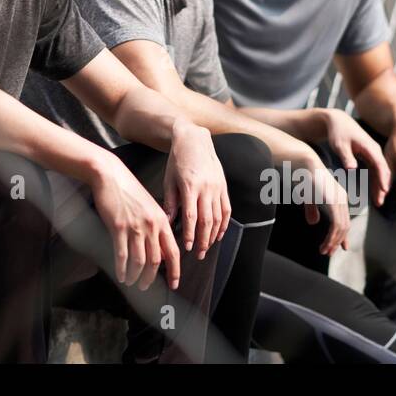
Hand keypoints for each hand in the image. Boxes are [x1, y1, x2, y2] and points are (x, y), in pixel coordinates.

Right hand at [90, 154, 181, 290]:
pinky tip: (120, 275)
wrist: (110, 176)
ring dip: (136, 276)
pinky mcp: (118, 227)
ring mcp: (135, 227)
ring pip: (140, 261)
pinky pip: (122, 255)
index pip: (173, 251)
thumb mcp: (149, 207)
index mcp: (161, 220)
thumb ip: (156, 227)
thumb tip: (158, 250)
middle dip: (151, 278)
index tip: (174, 284)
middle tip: (146, 286)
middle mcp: (151, 225)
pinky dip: (122, 268)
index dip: (174, 270)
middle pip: (156, 260)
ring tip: (132, 282)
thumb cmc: (128, 190)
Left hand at [163, 122, 229, 260]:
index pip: (192, 216)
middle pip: (207, 220)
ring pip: (218, 217)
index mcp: (190, 186)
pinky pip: (227, 209)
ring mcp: (217, 187)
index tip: (187, 248)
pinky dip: (224, 224)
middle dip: (203, 240)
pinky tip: (219, 235)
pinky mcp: (224, 186)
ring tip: (207, 248)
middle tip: (198, 255)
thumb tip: (168, 223)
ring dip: (213, 235)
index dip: (191, 234)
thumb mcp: (169, 180)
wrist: (194, 140)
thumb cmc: (177, 160)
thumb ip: (170, 202)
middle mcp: (206, 188)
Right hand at [300, 160, 351, 255]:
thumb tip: (313, 222)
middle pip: (344, 226)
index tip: (341, 247)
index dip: (342, 235)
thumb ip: (312, 209)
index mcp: (338, 196)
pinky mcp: (334, 202)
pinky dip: (332, 237)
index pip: (343, 219)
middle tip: (328, 252)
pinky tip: (325, 244)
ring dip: (333, 242)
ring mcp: (339, 200)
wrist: (303, 163)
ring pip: (341, 228)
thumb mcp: (308, 197)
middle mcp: (342, 199)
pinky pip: (336, 225)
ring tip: (325, 251)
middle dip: (337, 241)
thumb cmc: (304, 177)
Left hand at [317, 109, 390, 206]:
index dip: (382, 178)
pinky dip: (375, 181)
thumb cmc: (338, 132)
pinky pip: (375, 171)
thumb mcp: (340, 144)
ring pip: (380, 172)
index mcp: (370, 147)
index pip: (380, 164)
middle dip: (382, 186)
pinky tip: (375, 192)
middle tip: (380, 202)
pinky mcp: (369, 156)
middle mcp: (375, 150)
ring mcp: (373, 153)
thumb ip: (346, 156)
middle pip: (383, 171)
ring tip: (378, 202)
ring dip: (379, 186)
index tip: (383, 190)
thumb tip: (352, 169)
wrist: (338, 121)